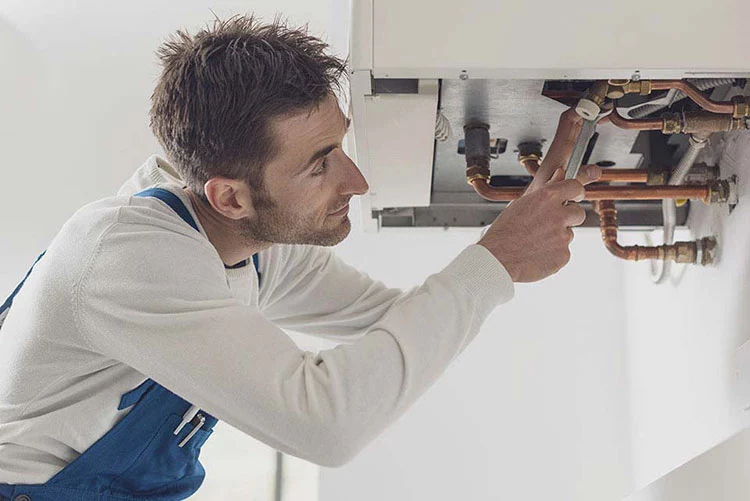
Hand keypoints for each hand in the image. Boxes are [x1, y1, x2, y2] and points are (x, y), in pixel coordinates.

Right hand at [477, 108, 601, 282]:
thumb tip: (560, 174)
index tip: (575, 194)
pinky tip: (536, 253)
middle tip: (548, 224)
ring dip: (557, 237)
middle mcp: (558, 215)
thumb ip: (545, 189)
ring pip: (568, 234)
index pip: (575, 186)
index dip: (576, 191)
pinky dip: (553, 253)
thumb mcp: (521, 204)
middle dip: (567, 218)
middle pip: (578, 213)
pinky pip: (564, 252)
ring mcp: (563, 237)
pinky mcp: (564, 255)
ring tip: (535, 242)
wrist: (497, 259)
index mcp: (546, 198)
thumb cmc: (503, 232)